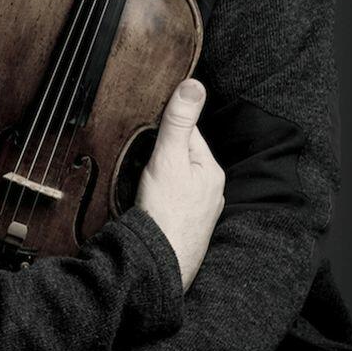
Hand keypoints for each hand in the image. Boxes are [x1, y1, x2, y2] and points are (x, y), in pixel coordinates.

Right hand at [135, 78, 224, 291]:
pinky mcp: (183, 230)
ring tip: (140, 184)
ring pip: (174, 182)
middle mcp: (210, 193)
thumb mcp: (169, 158)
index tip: (146, 135)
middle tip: (140, 162)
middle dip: (159, 156)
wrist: (156, 265)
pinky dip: (157, 200)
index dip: (165, 130)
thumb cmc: (164, 213)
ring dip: (156, 178)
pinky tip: (145, 205)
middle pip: (180, 158)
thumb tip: (194, 85)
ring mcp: (197, 214)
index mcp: (212, 171)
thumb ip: (179, 121)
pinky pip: (169, 203)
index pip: (188, 133)